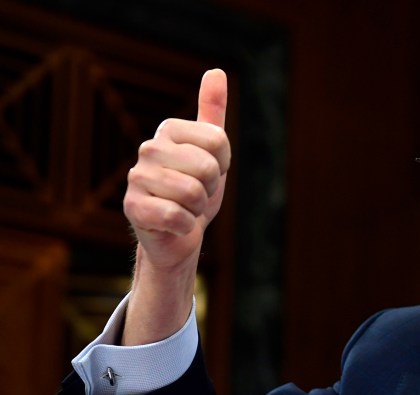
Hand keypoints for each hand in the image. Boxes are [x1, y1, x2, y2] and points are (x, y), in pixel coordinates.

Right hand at [124, 69, 229, 267]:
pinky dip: (186, 226)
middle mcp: (149, 148)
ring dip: (198, 208)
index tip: (210, 172)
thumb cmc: (197, 190)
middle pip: (207, 167)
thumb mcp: (213, 152)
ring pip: (192, 193)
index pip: (219, 140)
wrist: (177, 234)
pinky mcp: (132, 208)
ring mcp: (136, 177)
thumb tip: (216, 71)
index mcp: (169, 129)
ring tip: (186, 207)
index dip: (223, 165)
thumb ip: (213, 112)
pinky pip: (177, 216)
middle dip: (211, 189)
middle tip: (197, 195)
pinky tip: (175, 225)